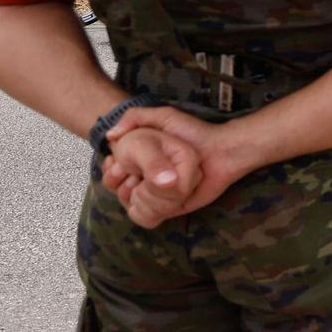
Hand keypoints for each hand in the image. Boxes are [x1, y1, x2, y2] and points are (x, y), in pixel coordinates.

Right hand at [104, 106, 258, 223]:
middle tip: (125, 172)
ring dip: (126, 193)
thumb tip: (111, 136)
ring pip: (126, 201)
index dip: (110, 167)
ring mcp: (155, 194)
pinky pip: (144, 215)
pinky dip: (140, 207)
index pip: (115, 169)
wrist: (220, 153)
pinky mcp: (166, 208)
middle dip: (115, 179)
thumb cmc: (194, 133)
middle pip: (116, 186)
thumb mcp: (164, 116)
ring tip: (137, 180)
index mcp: (144, 159)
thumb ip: (135, 117)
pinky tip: (146, 194)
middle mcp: (147, 178)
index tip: (114, 160)